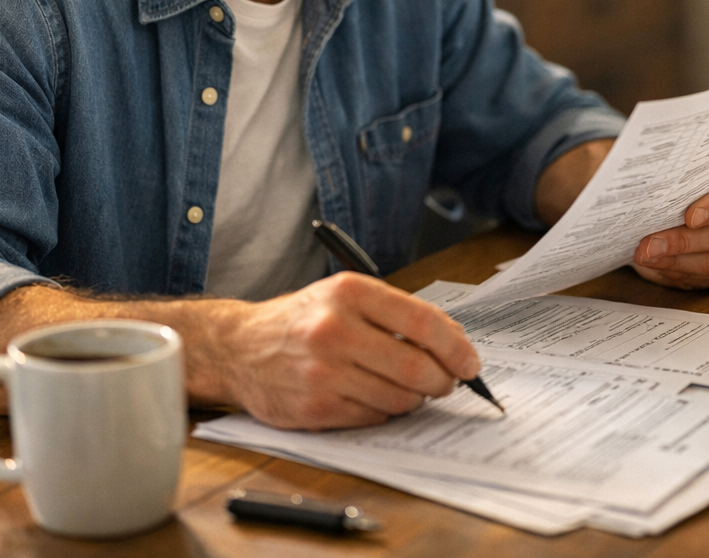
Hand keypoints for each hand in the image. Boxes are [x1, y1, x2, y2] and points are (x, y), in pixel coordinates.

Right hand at [219, 272, 480, 428]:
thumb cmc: (302, 320)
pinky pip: (373, 417)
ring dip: (416, 398)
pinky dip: (385, 411)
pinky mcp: (314, 407)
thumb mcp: (345, 296)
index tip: (470, 362)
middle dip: (442, 380)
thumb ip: (396, 313)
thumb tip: (453, 341)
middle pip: (415, 366)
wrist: (238, 347)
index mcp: (349, 293)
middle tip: (448, 382)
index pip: (422, 322)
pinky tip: (377, 397)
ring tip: (411, 389)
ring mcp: (322, 372)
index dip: (455, 346)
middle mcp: (334, 330)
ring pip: (398, 397)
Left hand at [632, 163, 708, 288]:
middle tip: (650, 242)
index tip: (690, 216)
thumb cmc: (682, 181)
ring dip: (675, 260)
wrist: (677, 201)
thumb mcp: (678, 168)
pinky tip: (652, 263)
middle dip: (683, 240)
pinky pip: (703, 278)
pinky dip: (674, 271)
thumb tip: (627, 163)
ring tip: (645, 254)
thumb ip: (667, 168)